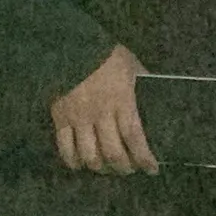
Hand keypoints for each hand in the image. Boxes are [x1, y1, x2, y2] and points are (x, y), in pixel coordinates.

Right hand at [51, 45, 156, 174]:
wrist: (71, 44)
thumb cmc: (105, 55)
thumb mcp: (131, 64)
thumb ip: (141, 81)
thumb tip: (155, 91)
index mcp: (122, 101)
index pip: (135, 138)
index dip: (144, 158)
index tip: (152, 169)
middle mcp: (101, 115)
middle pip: (113, 153)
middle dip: (123, 168)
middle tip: (128, 170)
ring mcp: (79, 118)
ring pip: (90, 155)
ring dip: (100, 167)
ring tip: (106, 168)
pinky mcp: (60, 118)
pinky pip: (65, 148)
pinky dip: (73, 161)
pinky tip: (80, 164)